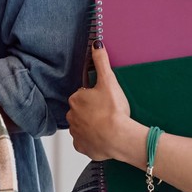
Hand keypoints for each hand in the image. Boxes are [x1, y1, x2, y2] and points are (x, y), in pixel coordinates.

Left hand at [67, 46, 146, 164]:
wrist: (119, 137)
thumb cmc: (114, 110)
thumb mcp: (109, 81)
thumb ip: (101, 62)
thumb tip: (96, 44)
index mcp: (75, 100)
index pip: (82, 96)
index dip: (95, 98)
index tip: (105, 101)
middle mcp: (71, 117)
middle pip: (81, 111)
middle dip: (92, 112)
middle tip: (107, 113)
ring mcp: (76, 133)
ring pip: (83, 127)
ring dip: (92, 126)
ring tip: (107, 126)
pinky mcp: (82, 147)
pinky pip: (85, 143)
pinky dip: (93, 141)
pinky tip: (103, 138)